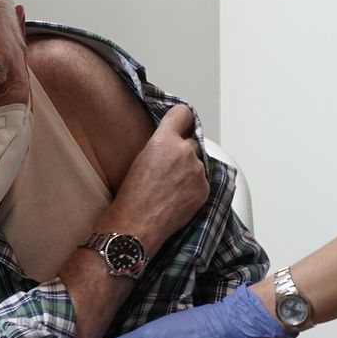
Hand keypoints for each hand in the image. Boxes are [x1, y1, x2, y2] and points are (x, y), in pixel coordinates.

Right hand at [108, 105, 208, 248]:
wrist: (136, 224)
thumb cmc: (132, 195)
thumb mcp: (141, 158)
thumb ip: (161, 144)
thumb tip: (172, 142)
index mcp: (165, 139)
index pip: (183, 113)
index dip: (181, 120)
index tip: (182, 124)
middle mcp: (184, 151)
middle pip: (191, 142)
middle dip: (183, 151)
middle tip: (169, 167)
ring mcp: (197, 171)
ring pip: (197, 164)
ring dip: (189, 171)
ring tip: (170, 187)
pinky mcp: (204, 189)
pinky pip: (202, 182)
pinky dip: (193, 187)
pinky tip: (177, 197)